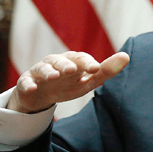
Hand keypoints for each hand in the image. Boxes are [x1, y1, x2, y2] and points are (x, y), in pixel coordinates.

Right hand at [8, 51, 129, 112]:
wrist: (41, 95)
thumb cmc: (68, 84)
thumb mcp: (88, 81)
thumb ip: (106, 71)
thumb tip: (126, 56)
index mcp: (72, 61)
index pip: (81, 58)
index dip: (87, 62)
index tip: (95, 68)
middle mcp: (56, 63)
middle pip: (61, 60)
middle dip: (66, 64)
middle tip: (72, 70)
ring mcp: (40, 72)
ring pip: (43, 68)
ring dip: (48, 72)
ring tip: (54, 76)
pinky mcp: (27, 82)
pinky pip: (25, 81)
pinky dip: (28, 84)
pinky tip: (32, 87)